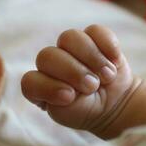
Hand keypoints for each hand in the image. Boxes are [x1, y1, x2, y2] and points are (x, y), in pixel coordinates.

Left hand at [21, 25, 137, 136]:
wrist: (113, 104)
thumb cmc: (86, 111)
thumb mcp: (68, 114)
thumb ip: (57, 100)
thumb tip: (67, 87)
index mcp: (39, 86)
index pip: (30, 81)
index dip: (49, 88)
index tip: (70, 98)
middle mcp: (50, 64)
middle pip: (47, 56)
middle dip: (73, 72)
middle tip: (93, 87)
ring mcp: (69, 49)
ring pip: (69, 38)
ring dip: (92, 58)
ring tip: (107, 76)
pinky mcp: (91, 38)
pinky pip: (95, 31)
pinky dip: (108, 46)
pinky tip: (114, 61)